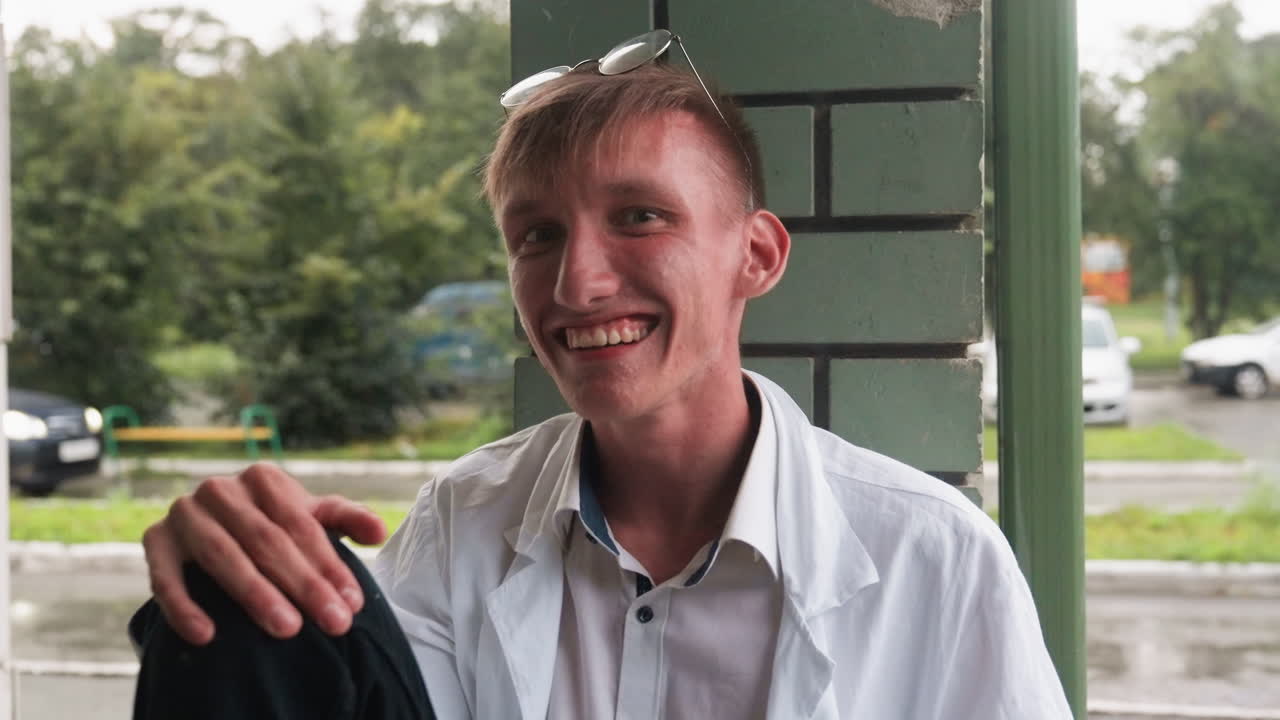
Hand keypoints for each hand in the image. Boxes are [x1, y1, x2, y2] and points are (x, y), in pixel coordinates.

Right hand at [141, 463, 387, 644]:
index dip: (329, 565)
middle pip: (267, 542)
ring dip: (255, 595)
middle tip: (333, 623)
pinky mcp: (155, 541)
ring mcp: (184, 513)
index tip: (353, 603)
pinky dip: (184, 606)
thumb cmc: (273, 524)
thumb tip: (378, 532)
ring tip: (288, 629)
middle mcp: (220, 489)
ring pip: (222, 557)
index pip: (300, 525)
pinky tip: (207, 634)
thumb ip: (345, 519)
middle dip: (304, 585)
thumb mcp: (309, 516)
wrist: (212, 527)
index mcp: (262, 478)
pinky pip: (166, 577)